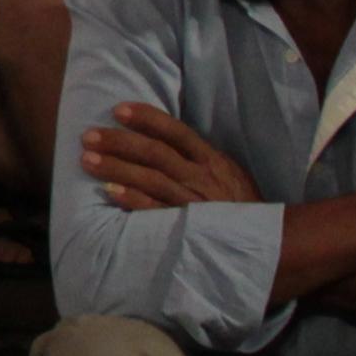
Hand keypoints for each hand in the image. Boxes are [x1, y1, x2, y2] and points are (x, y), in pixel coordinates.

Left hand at [81, 103, 262, 212]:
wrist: (268, 245)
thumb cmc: (241, 207)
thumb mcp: (229, 174)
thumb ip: (200, 157)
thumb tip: (165, 138)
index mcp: (212, 161)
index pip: (177, 132)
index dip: (147, 119)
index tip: (118, 110)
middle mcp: (202, 178)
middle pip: (156, 154)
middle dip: (119, 142)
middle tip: (88, 136)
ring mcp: (194, 203)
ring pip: (151, 180)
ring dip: (117, 168)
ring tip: (87, 160)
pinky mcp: (188, 228)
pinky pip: (156, 212)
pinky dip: (132, 201)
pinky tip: (109, 192)